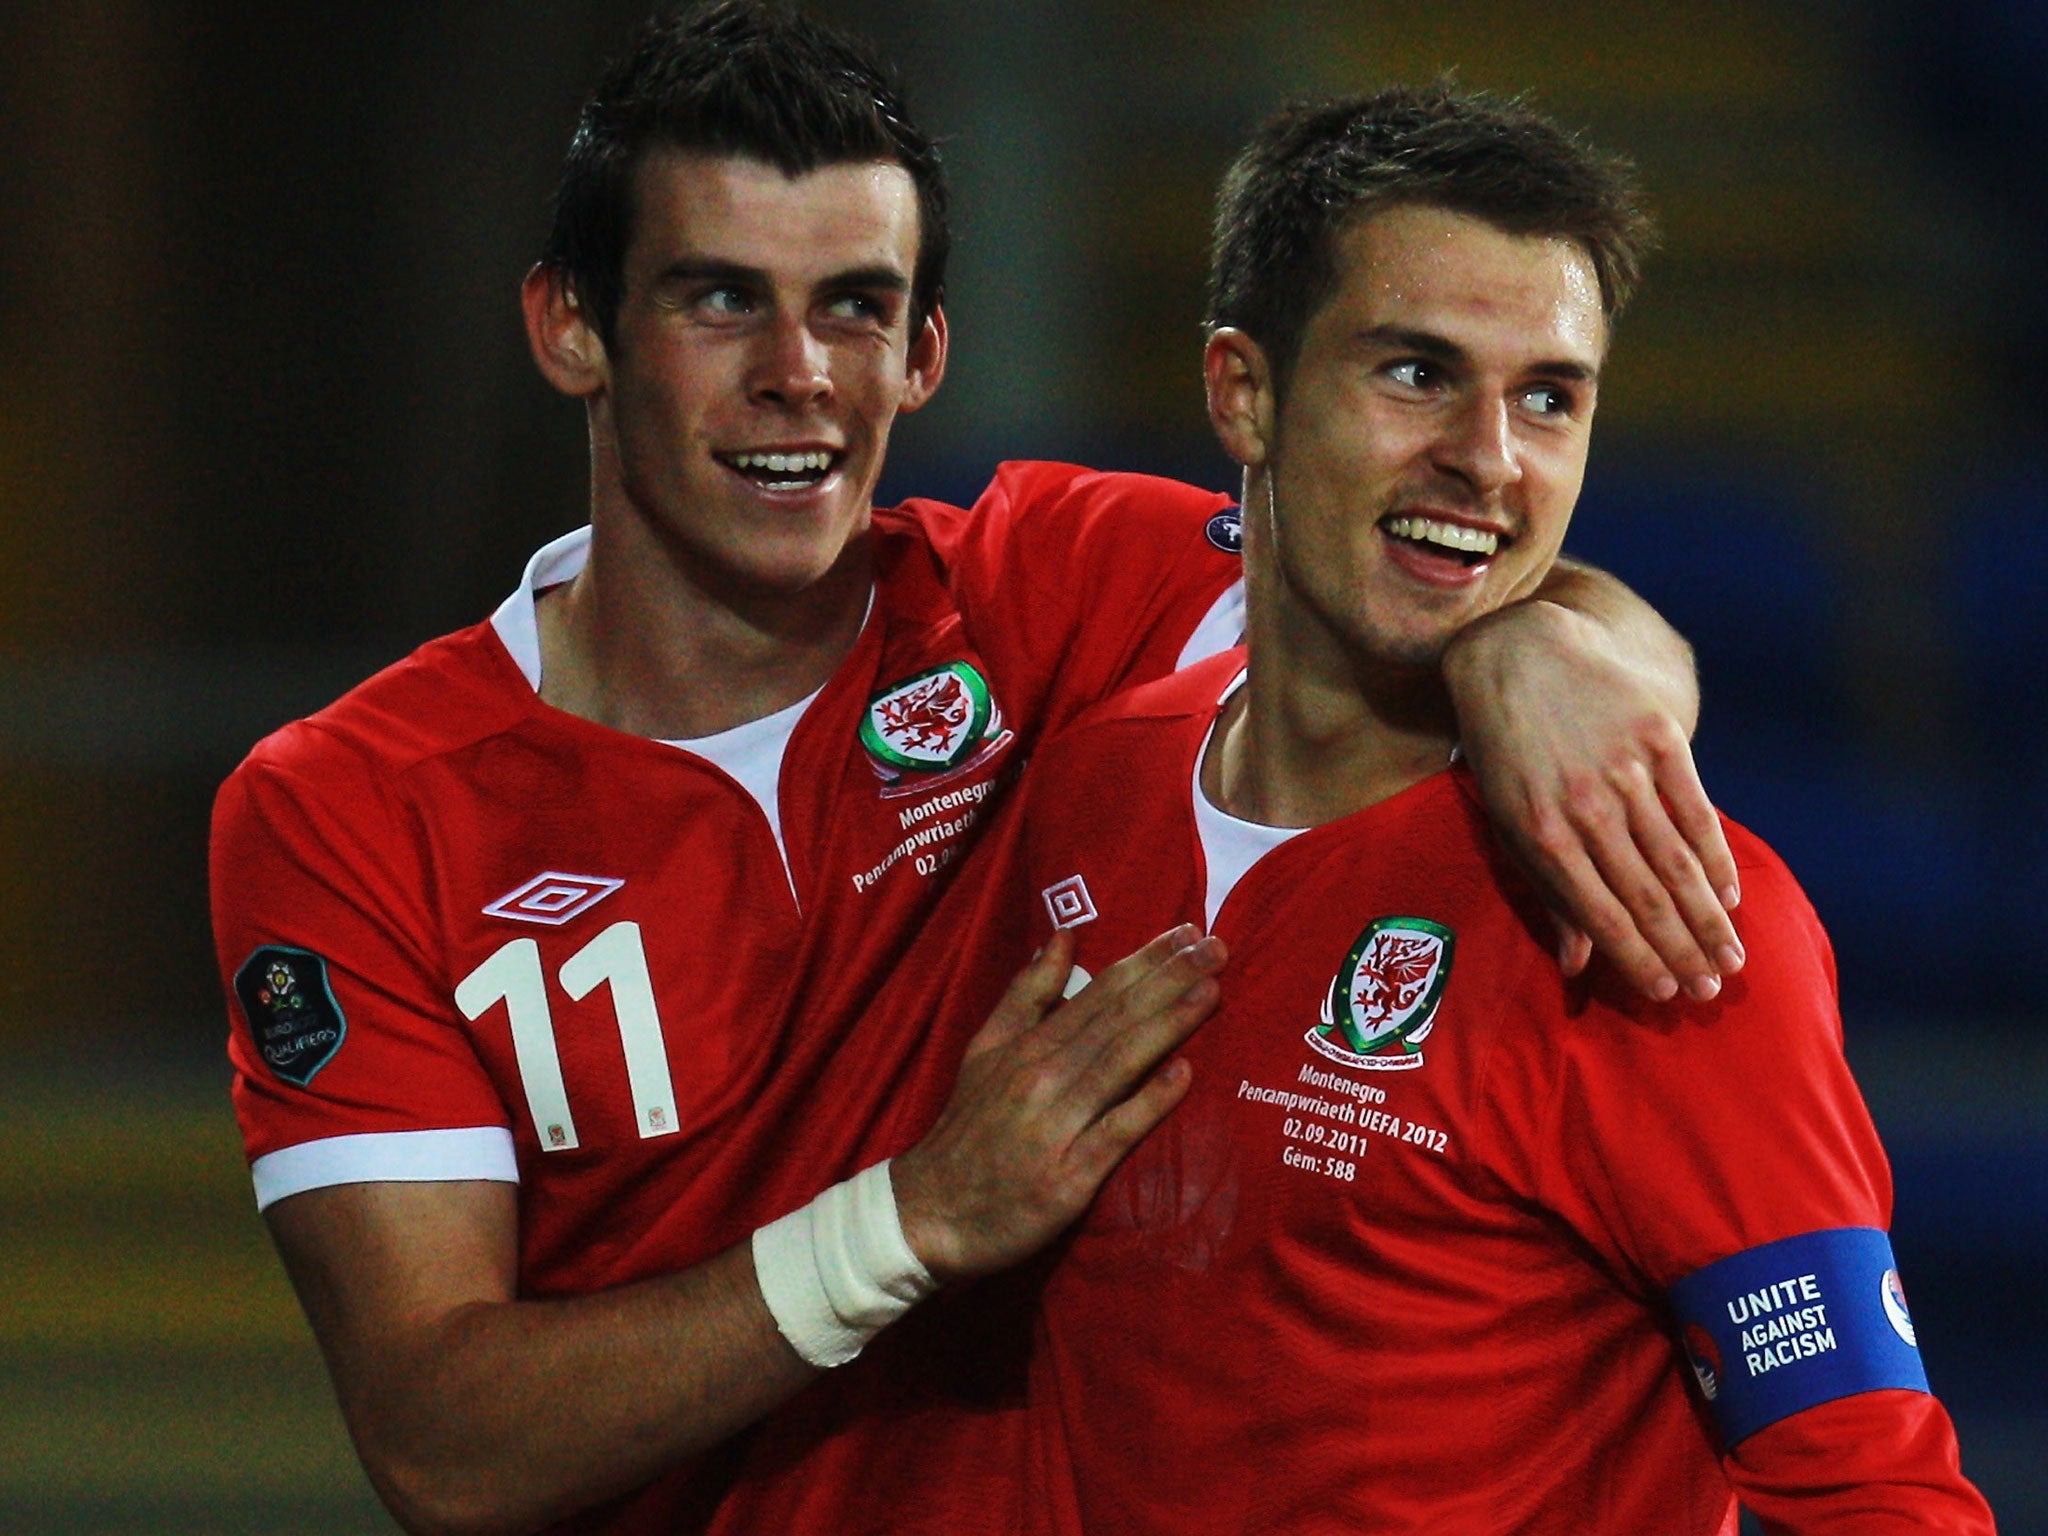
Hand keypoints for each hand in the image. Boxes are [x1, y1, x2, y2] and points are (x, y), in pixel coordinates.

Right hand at [891, 924, 1224, 1282]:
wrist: (930, 1212)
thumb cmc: (968, 1128)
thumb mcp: (985, 1049)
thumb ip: (1026, 993)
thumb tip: (1063, 936)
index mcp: (1028, 1045)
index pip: (1098, 993)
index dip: (1146, 961)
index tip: (1188, 932)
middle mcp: (1043, 1077)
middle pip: (1115, 1020)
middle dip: (1169, 980)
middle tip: (1216, 945)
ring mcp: (1057, 1126)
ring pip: (1118, 1065)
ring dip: (1167, 1025)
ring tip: (1210, 991)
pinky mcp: (1068, 1177)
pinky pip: (1114, 1132)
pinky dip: (1148, 1102)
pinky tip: (1185, 1074)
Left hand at [1446, 601, 1742, 1001]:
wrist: (1517, 652)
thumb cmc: (1506, 749)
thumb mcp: (1506, 818)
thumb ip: (1544, 889)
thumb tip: (1575, 965)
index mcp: (1540, 832)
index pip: (1600, 913)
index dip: (1637, 959)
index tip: (1667, 995)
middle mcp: (1585, 805)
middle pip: (1647, 895)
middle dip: (1683, 951)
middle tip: (1713, 991)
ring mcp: (1625, 768)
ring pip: (1677, 861)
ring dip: (1709, 918)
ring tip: (1731, 958)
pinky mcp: (1658, 733)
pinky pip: (1695, 808)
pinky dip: (1716, 856)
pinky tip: (1730, 894)